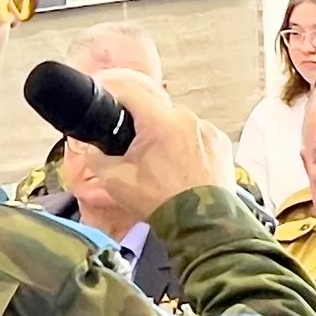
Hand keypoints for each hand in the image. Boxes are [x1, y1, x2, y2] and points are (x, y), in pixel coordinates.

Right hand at [79, 68, 237, 219]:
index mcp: (160, 122)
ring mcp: (208, 130)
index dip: (115, 94)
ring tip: (162, 165)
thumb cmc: (162, 201)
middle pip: (157, 110)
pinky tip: (182, 168)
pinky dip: (188, 147)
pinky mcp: (221, 143)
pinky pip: (198, 136)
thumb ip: (96, 157)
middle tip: (135, 149)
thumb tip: (93, 147)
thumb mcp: (115, 181)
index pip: (131, 92)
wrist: (201, 222)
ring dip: (168, 137)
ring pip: (179, 124)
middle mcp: (188, 119)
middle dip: (143, 125)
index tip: (109, 102)